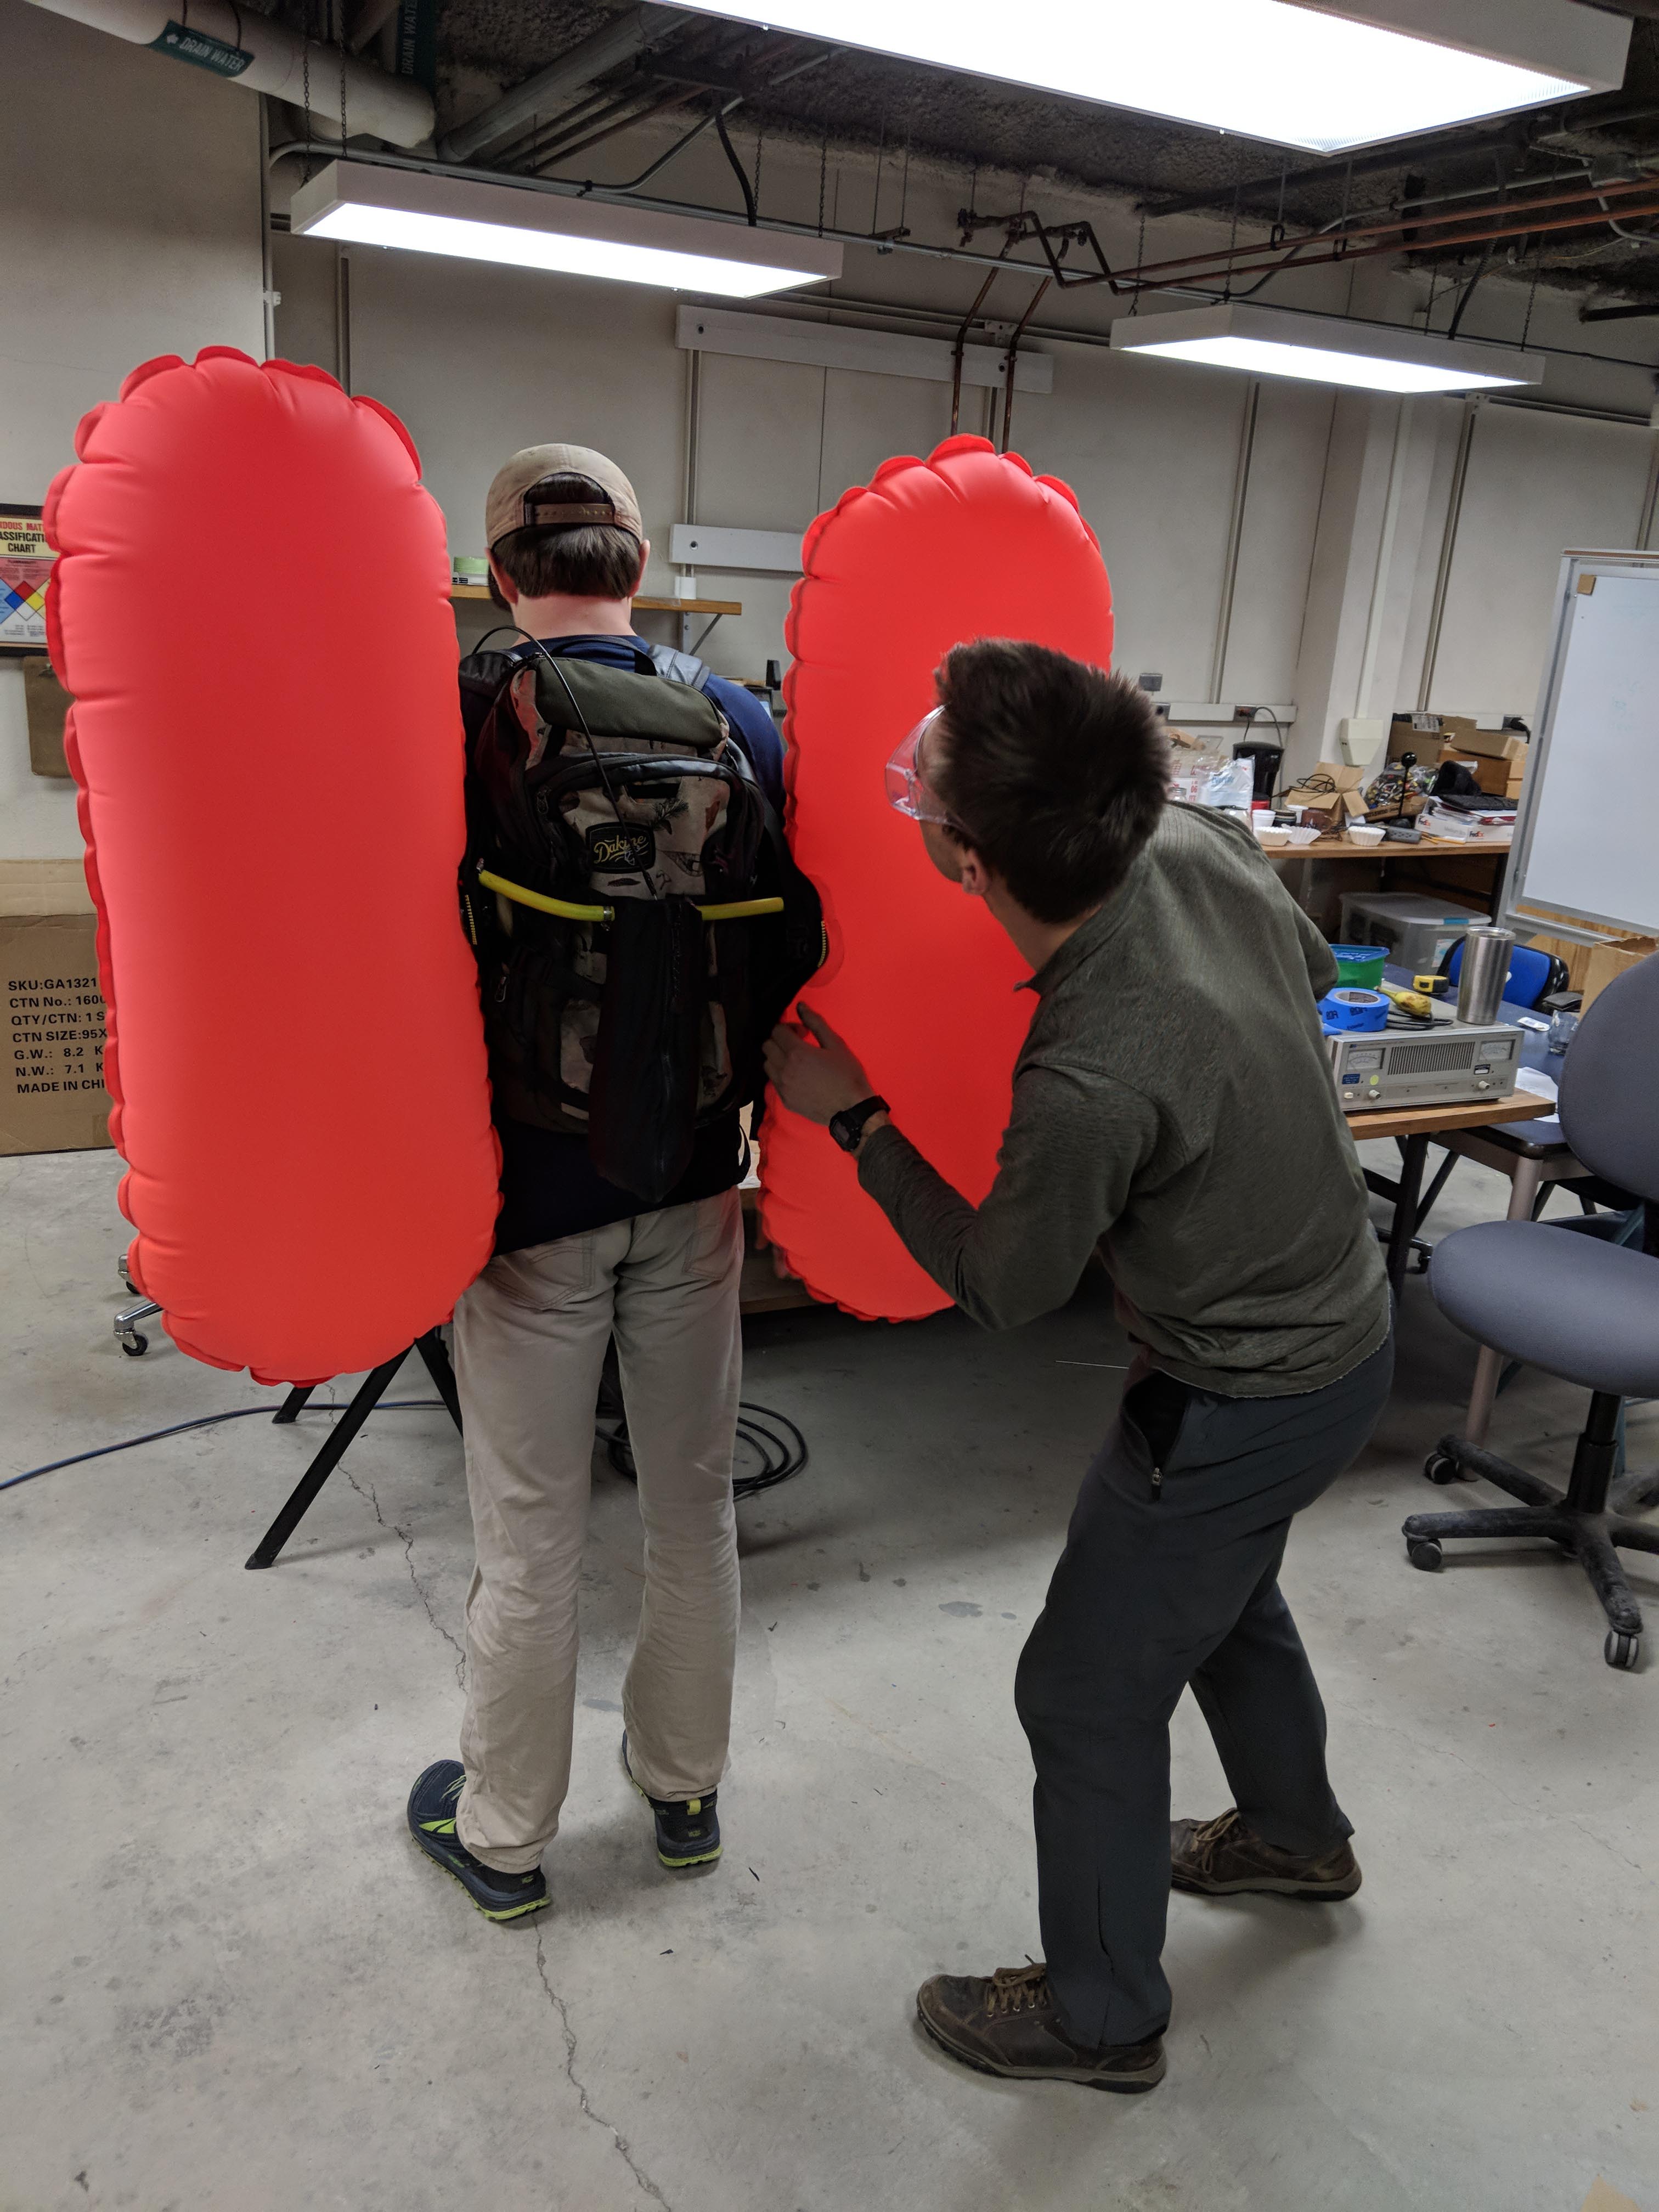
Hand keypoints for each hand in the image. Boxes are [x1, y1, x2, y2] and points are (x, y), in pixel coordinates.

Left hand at [762, 1003, 872, 1125]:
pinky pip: (773, 1081)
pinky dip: (780, 1074)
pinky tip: (798, 1076)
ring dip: (778, 1057)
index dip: (789, 1027)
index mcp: (797, 1053)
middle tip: (798, 1044)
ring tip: (796, 1060)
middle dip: (781, 1040)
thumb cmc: (847, 1075)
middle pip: (767, 1045)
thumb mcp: (836, 1044)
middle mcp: (785, 1069)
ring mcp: (783, 1086)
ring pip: (767, 1063)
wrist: (852, 1109)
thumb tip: (800, 1006)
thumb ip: (815, 1022)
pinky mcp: (785, 1100)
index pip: (777, 1030)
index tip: (803, 1033)